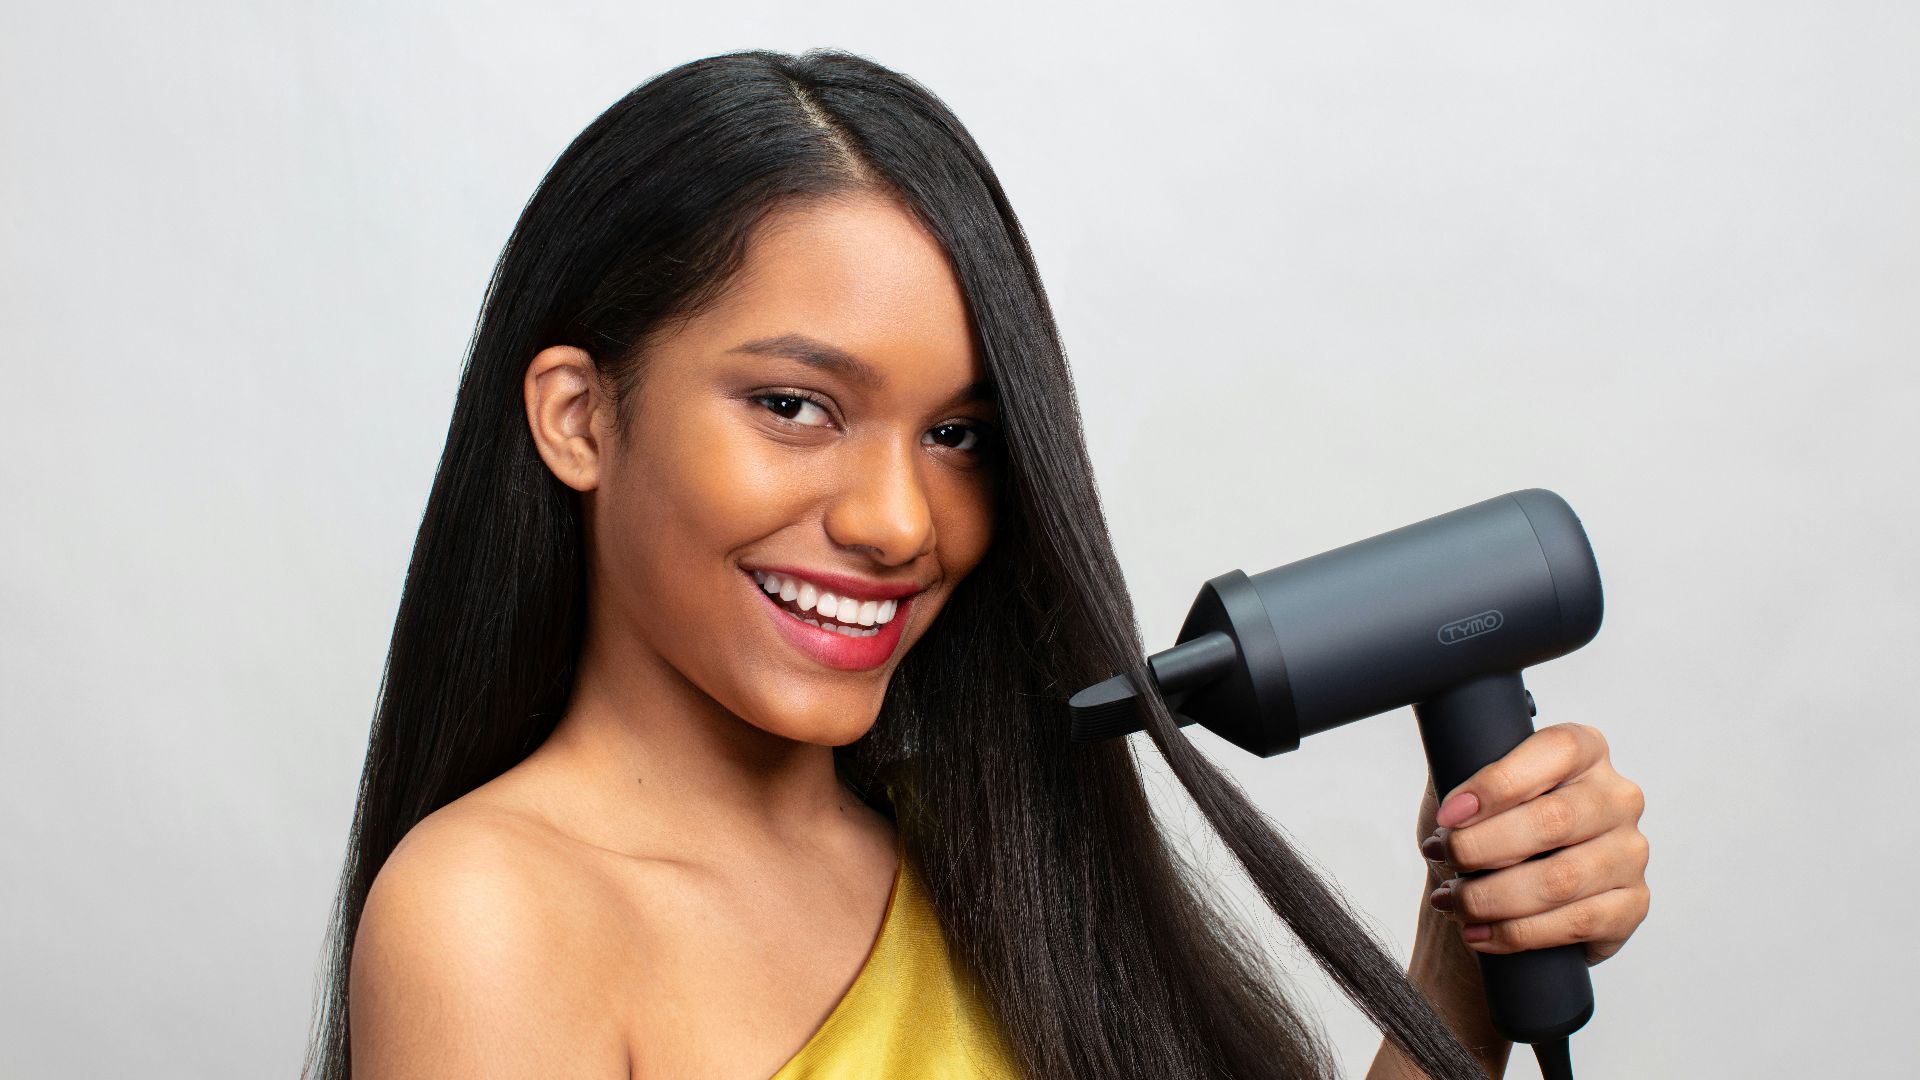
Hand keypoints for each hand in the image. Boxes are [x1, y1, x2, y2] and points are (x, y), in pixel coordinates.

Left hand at [1415, 722, 1649, 964]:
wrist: (1504, 895)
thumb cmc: (1485, 830)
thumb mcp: (1470, 785)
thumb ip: (1461, 760)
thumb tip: (1445, 744)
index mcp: (1585, 751)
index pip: (1554, 752)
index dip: (1496, 784)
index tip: (1448, 815)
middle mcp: (1618, 797)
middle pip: (1553, 820)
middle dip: (1482, 846)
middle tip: (1441, 856)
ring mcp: (1630, 853)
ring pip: (1561, 880)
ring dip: (1492, 897)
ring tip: (1453, 900)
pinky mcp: (1632, 905)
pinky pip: (1575, 924)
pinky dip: (1516, 933)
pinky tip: (1480, 932)